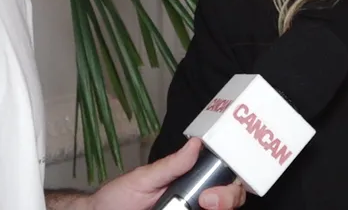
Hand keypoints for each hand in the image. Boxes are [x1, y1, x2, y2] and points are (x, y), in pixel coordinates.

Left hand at [89, 138, 246, 209]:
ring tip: (204, 208)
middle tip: (208, 202)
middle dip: (227, 199)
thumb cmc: (118, 197)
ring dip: (219, 208)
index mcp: (189, 183)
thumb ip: (171, 165)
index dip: (228, 184)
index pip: (222, 180)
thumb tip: (196, 144)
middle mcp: (196, 202)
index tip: (213, 190)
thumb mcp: (144, 178)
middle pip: (228, 200)